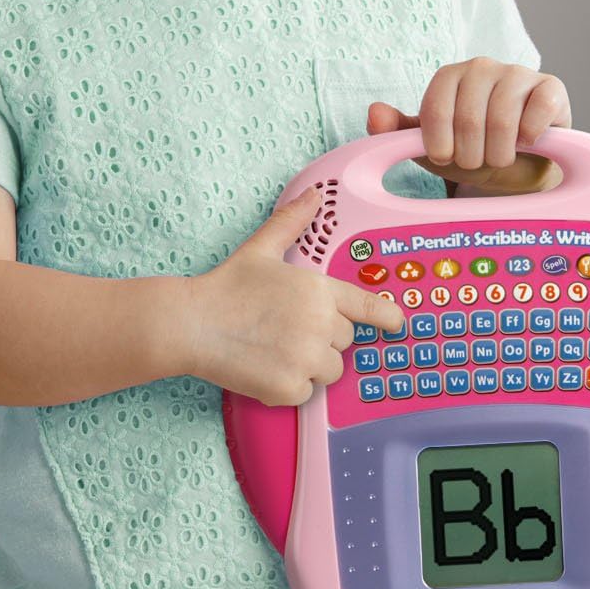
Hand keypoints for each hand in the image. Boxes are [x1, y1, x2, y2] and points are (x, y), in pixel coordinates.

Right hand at [176, 186, 405, 406]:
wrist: (193, 324)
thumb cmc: (226, 287)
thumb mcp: (261, 248)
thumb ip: (291, 221)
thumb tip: (313, 196)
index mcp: (318, 290)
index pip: (367, 307)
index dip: (386, 316)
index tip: (396, 323)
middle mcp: (319, 324)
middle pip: (343, 340)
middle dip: (321, 337)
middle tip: (285, 327)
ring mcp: (306, 358)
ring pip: (328, 369)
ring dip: (309, 364)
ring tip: (274, 347)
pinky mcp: (290, 387)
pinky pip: (306, 392)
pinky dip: (289, 386)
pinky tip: (265, 366)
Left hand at [367, 59, 571, 195]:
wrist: (517, 165)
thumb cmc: (469, 149)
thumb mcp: (430, 145)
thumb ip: (398, 131)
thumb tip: (374, 113)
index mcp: (448, 76)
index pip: (436, 111)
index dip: (440, 145)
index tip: (446, 158)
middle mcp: (481, 67)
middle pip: (468, 119)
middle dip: (471, 154)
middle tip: (477, 161)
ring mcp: (517, 73)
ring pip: (502, 119)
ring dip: (499, 152)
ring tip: (500, 157)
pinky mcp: (550, 87)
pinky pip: (538, 110)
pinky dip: (530, 136)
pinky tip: (527, 142)